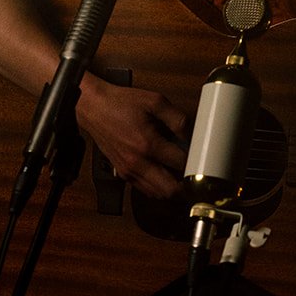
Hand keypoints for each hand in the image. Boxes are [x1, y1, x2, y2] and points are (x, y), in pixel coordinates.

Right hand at [77, 75, 188, 199]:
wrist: (93, 108)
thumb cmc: (121, 104)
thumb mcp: (155, 101)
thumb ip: (177, 118)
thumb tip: (193, 134)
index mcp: (148, 144)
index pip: (181, 163)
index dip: (195, 161)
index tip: (202, 157)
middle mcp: (138, 162)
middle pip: (170, 190)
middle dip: (187, 186)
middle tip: (195, 176)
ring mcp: (129, 171)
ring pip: (158, 194)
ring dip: (172, 189)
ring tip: (181, 176)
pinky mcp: (123, 173)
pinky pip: (145, 190)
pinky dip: (158, 187)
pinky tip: (164, 175)